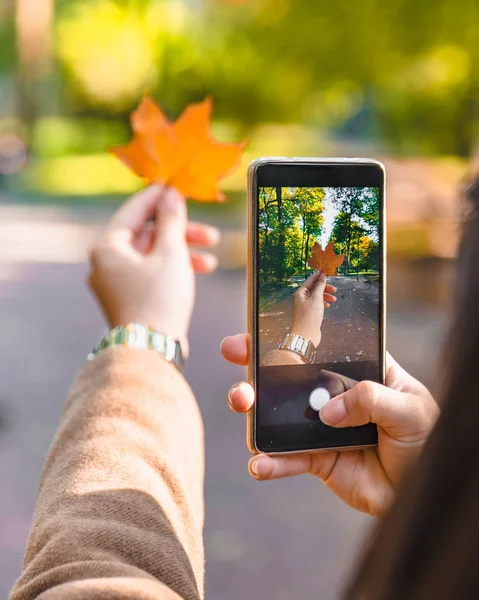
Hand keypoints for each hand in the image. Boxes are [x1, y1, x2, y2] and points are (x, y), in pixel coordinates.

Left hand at [88, 185, 218, 356]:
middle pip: (146, 235)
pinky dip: (172, 270)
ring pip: (151, 256)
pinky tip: (199, 273)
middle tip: (209, 233)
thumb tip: (171, 194)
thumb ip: (171, 220)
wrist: (150, 351)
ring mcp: (115, 282)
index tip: (178, 188)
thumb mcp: (171, 253)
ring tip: (211, 262)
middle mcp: (105, 263)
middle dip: (180, 234)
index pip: (134, 210)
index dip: (159, 198)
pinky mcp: (128, 298)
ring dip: (182, 254)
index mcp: (107, 247)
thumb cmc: (158, 299)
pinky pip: (150, 273)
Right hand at [221, 334, 438, 516]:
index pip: (318, 346)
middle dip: (257, 364)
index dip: (288, 335)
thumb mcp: (410, 408)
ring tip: (242, 404)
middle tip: (235, 356)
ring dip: (253, 409)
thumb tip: (327, 411)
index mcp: (357, 371)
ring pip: (278, 415)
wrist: (424, 492)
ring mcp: (320, 426)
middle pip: (288, 376)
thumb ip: (371, 400)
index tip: (258, 329)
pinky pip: (287, 459)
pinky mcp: (316, 459)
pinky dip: (271, 462)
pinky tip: (259, 464)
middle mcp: (333, 394)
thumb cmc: (427, 439)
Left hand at [291, 272, 335, 346]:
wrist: (306, 334)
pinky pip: (317, 305)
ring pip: (316, 297)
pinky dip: (323, 303)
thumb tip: (322, 276)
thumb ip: (320, 286)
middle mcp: (301, 298)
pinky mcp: (309, 313)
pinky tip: (328, 306)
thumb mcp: (316, 298)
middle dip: (324, 288)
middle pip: (314, 289)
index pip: (310, 281)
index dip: (318, 276)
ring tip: (334, 300)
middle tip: (334, 290)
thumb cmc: (310, 315)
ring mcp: (305, 306)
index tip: (326, 272)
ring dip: (325, 296)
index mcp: (300, 293)